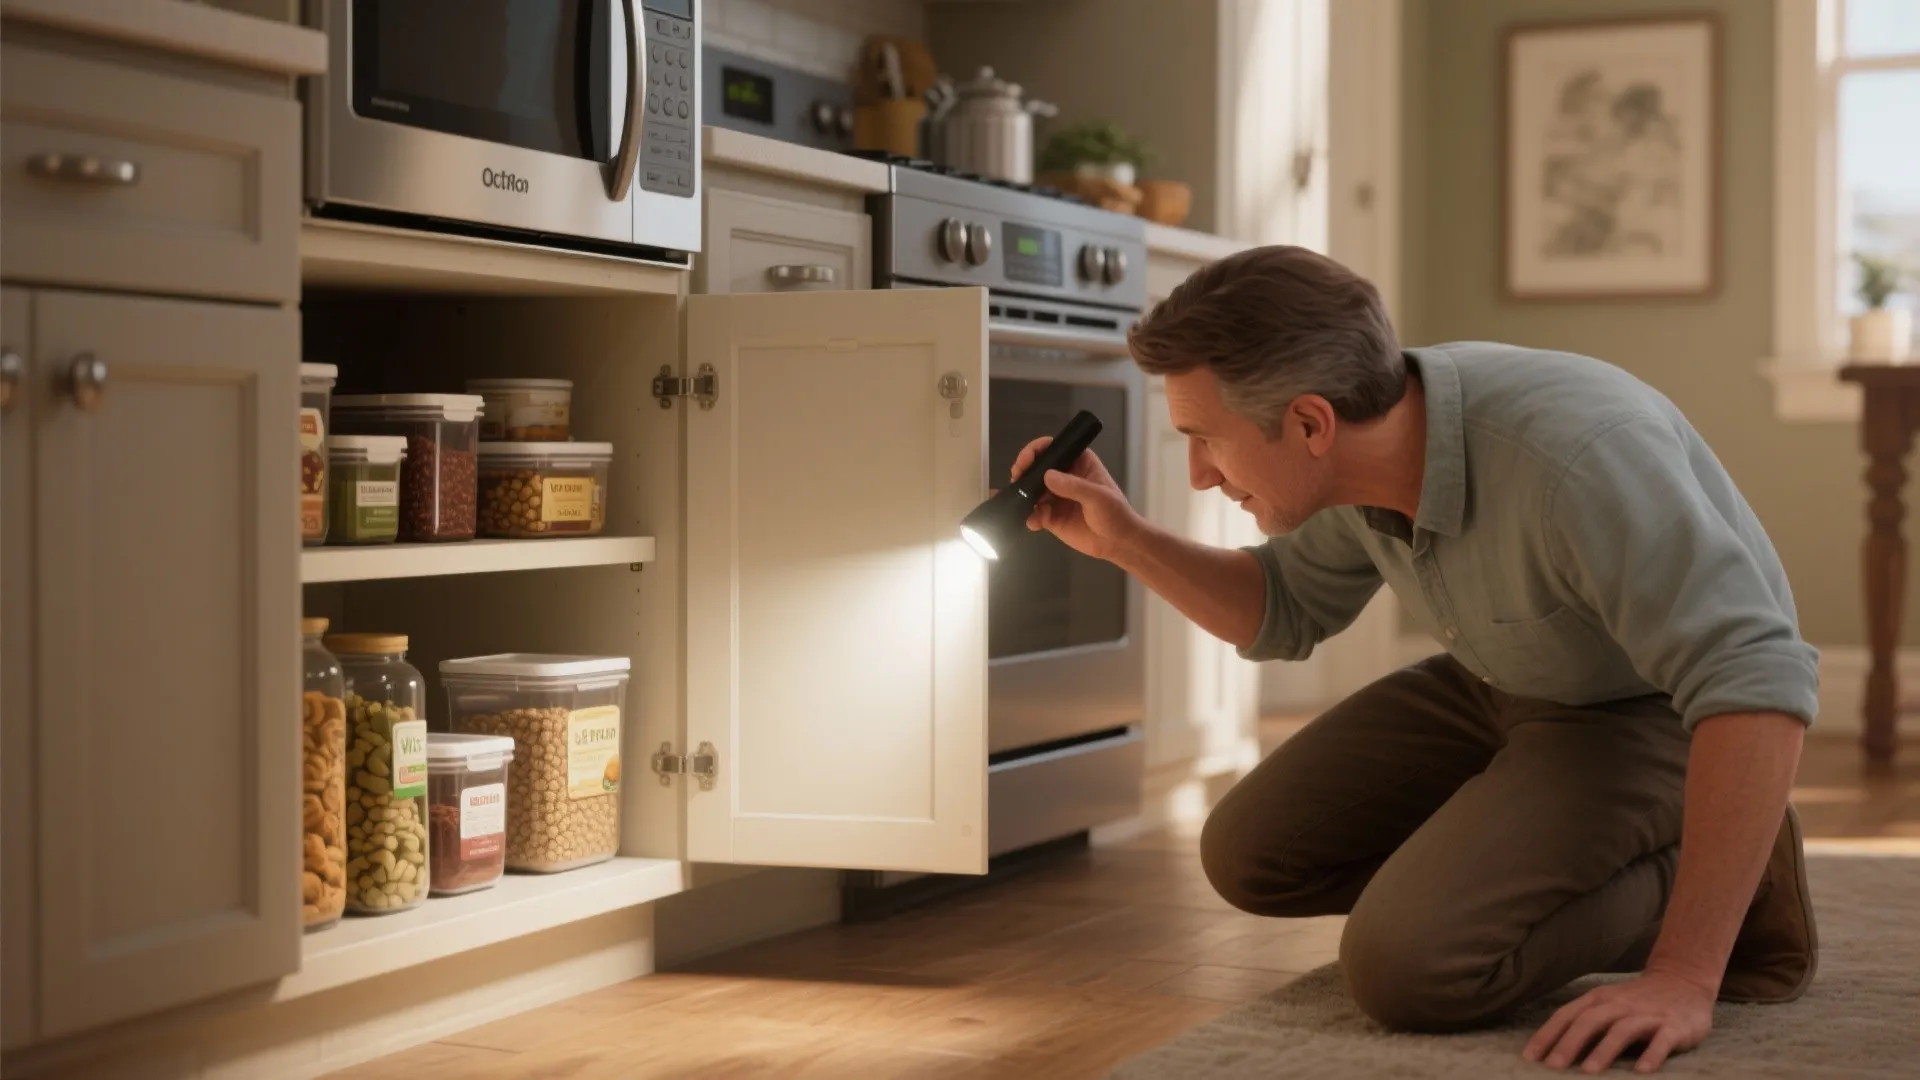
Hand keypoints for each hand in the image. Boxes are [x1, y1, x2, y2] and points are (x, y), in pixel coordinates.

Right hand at [1009, 435, 1140, 561]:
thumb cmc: (1115, 513)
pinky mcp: (1050, 517)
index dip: (1036, 450)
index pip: (1052, 448)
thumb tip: (1047, 476)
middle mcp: (1063, 477)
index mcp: (1077, 462)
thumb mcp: (1098, 496)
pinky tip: (1034, 522)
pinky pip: (1034, 514)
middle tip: (1016, 479)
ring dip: (1023, 496)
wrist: (1118, 543)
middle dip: (1023, 472)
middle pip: (1036, 468)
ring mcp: (1055, 497)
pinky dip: (1030, 517)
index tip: (1026, 461)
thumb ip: (1073, 486)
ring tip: (1021, 503)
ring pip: (1031, 491)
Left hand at [1522, 970, 1714, 1073]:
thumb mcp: (1607, 1004)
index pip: (1567, 1016)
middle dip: (1569, 1044)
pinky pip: (1662, 1041)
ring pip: (1622, 1031)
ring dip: (1603, 1051)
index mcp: (1598, 1000)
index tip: (1529, 1058)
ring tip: (1588, 1072)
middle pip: (1590, 1022)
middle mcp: (1619, 1005)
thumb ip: (1584, 1022)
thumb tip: (1552, 1050)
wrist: (1682, 980)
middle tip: (1553, 1067)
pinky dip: (1652, 1055)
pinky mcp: (1674, 1026)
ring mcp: (1647, 1015)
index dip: (1547, 1036)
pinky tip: (1642, 1071)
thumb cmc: (1635, 1001)